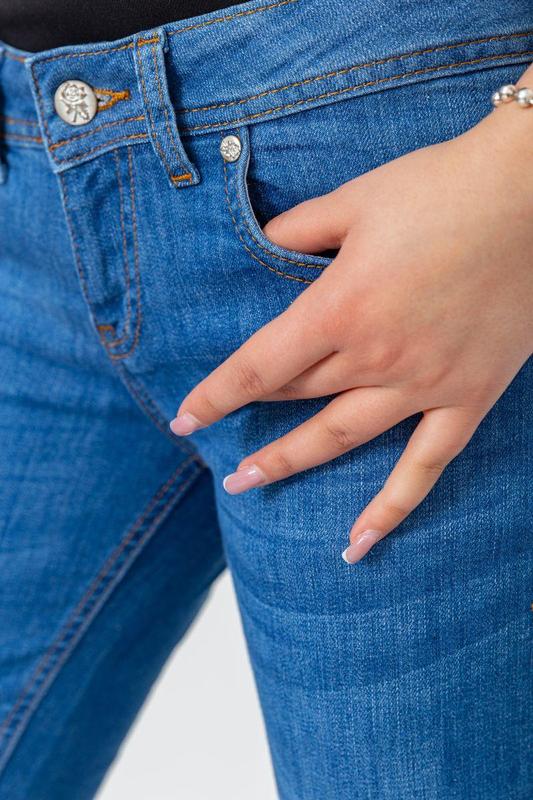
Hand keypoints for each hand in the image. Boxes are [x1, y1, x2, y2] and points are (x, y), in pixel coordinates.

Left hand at [170, 94, 532, 563]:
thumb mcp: (356, 200)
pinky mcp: (467, 396)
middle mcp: (375, 356)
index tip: (184, 419)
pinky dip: (393, 507)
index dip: (216, 395)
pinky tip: (359, 542)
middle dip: (251, 417)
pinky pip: (426, 465)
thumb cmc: (442, 188)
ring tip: (249, 483)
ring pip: (341, 436)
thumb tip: (261, 239)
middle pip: (295, 396)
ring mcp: (423, 384)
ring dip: (291, 462)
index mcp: (340, 308)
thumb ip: (299, 227)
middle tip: (218, 444)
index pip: (258, 366)